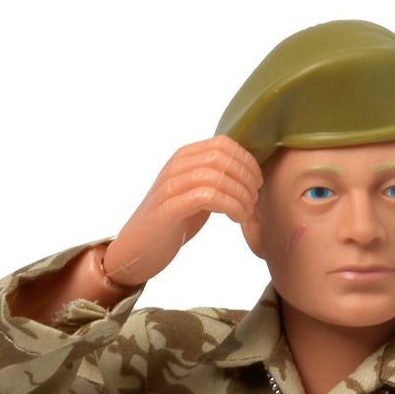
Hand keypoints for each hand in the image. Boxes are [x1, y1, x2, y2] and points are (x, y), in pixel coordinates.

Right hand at [102, 136, 263, 289]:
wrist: (138, 249)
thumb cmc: (171, 224)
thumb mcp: (194, 193)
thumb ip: (212, 179)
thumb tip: (243, 173)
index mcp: (184, 157)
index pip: (223, 143)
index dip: (247, 160)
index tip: (256, 182)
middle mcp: (177, 166)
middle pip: (223, 158)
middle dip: (247, 178)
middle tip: (254, 200)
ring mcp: (172, 185)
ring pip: (218, 176)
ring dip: (240, 194)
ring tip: (246, 212)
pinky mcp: (171, 208)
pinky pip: (209, 196)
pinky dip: (231, 206)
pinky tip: (236, 218)